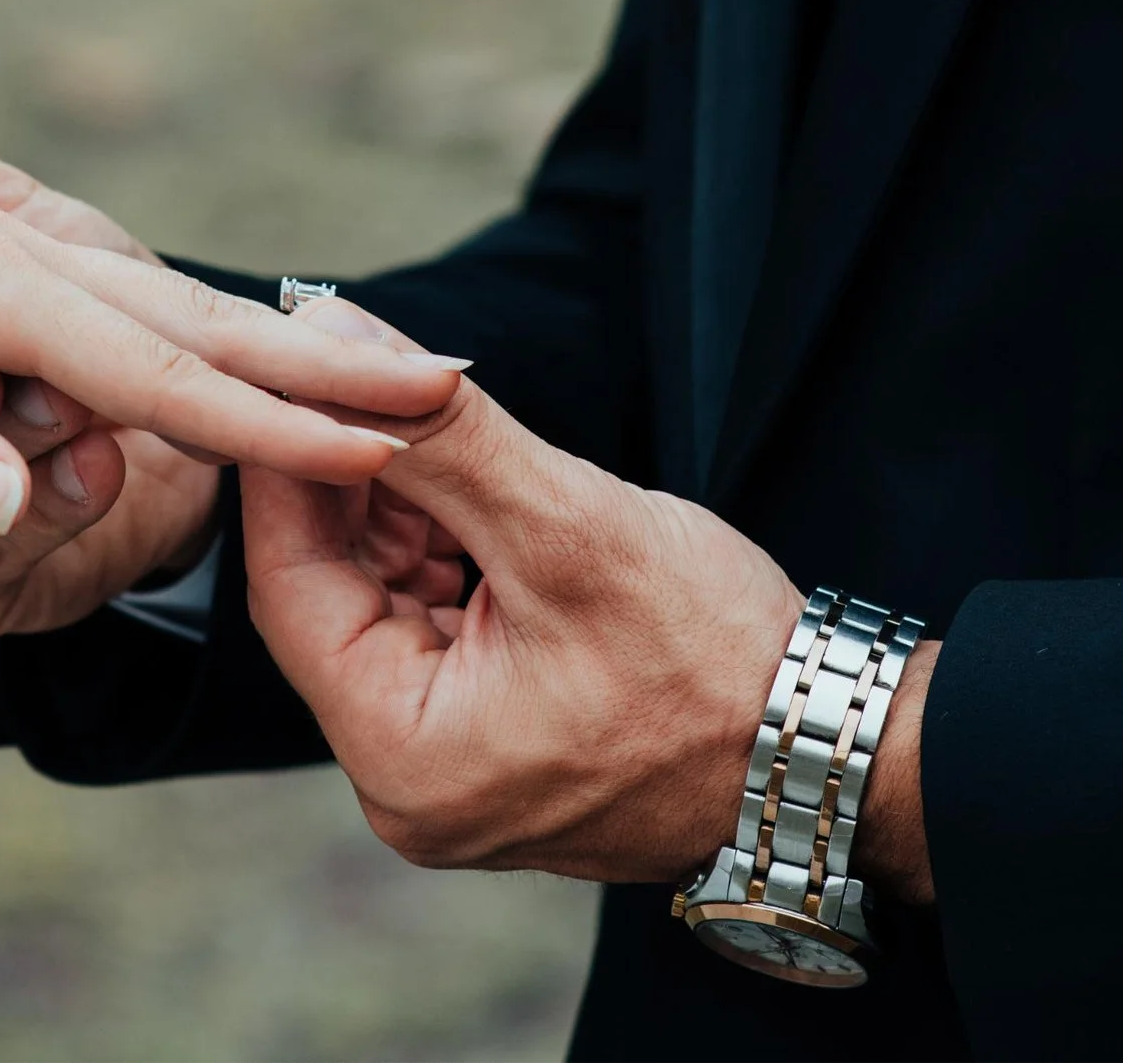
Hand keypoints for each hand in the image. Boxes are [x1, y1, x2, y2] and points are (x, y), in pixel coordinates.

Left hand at [241, 300, 934, 895]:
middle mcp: (408, 781)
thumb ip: (437, 436)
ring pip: (384, 597)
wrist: (834, 748)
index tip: (290, 363)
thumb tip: (327, 341)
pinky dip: (447, 544)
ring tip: (423, 409)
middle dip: (349, 475)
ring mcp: (451, 763)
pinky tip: (469, 476)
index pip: (291, 586)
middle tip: (353, 363)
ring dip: (403, 502)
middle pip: (332, 592)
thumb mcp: (567, 524)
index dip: (288, 462)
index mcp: (405, 759)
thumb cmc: (719, 657)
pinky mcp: (494, 734)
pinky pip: (435, 621)